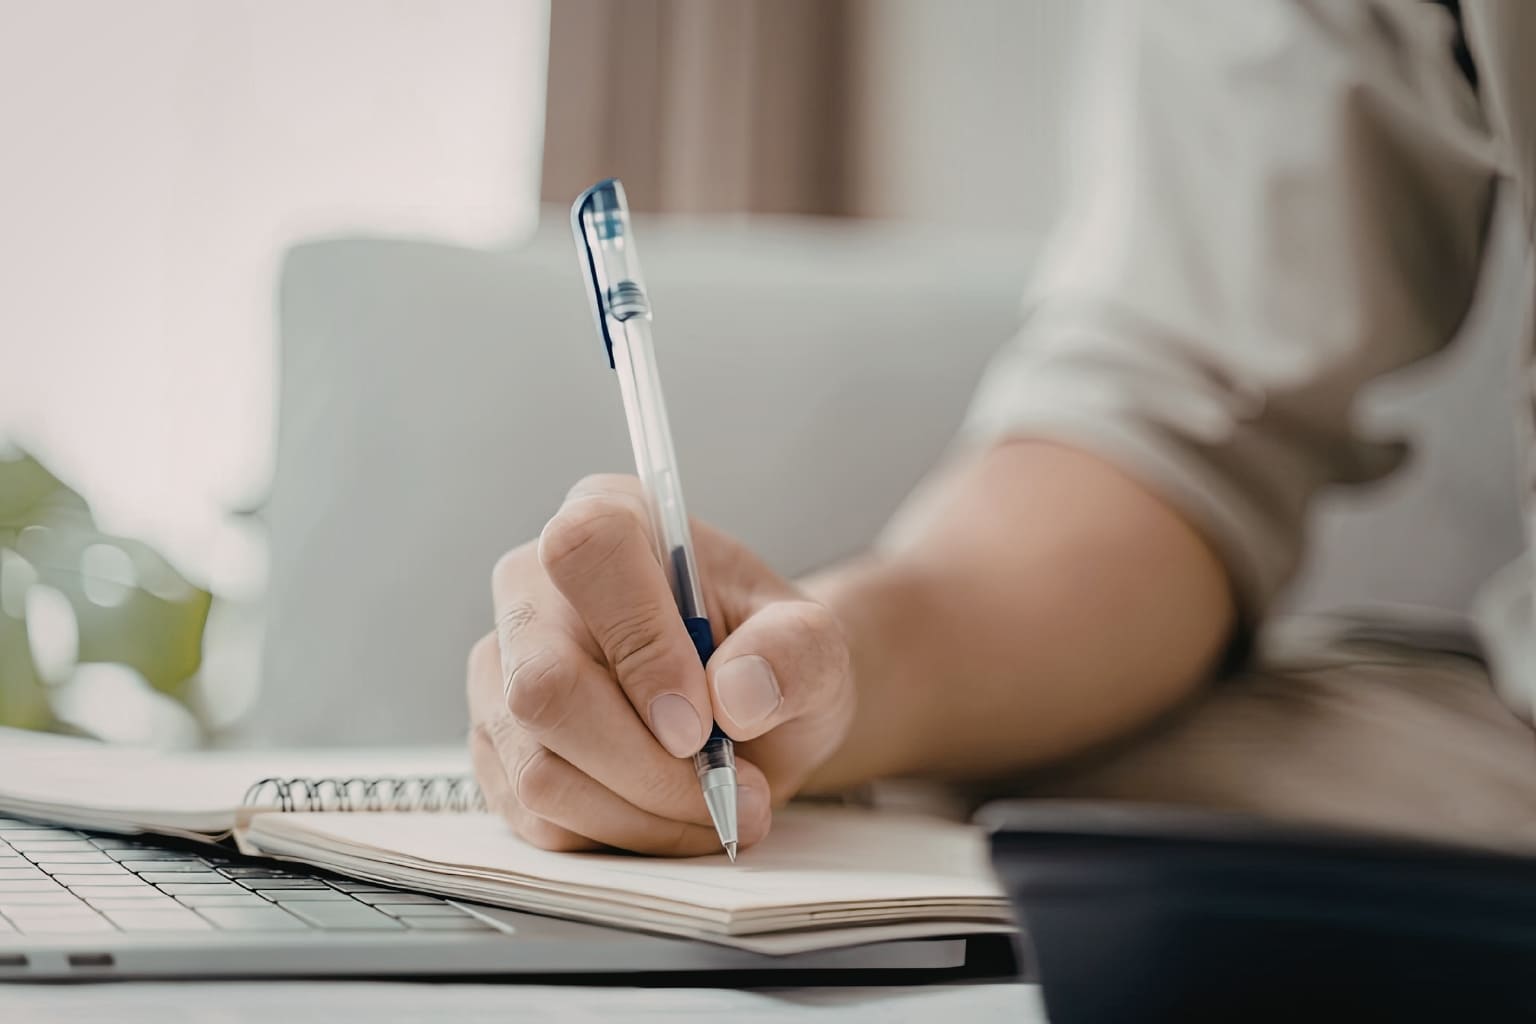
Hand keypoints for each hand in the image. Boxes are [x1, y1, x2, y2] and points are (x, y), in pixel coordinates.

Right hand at [466, 475, 854, 855]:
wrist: (752, 708)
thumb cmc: (771, 657)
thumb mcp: (816, 643)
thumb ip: (794, 651)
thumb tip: (735, 695)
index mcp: (609, 517)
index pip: (587, 554)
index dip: (642, 647)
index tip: (701, 722)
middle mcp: (533, 588)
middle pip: (544, 687)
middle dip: (645, 767)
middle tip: (728, 790)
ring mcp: (502, 671)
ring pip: (539, 769)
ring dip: (643, 815)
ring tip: (720, 809)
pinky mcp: (495, 747)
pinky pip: (536, 819)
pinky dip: (618, 837)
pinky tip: (670, 819)